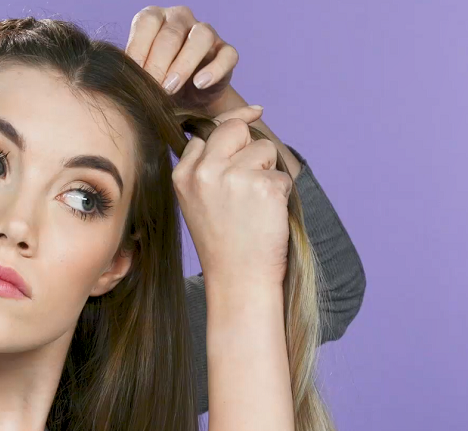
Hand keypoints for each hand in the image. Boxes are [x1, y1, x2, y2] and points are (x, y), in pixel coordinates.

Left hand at [125, 5, 237, 109]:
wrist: (188, 100)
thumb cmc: (158, 83)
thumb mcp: (142, 75)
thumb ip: (134, 70)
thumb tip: (121, 77)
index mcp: (156, 18)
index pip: (147, 22)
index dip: (139, 48)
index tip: (133, 75)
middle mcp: (181, 19)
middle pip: (172, 33)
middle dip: (159, 62)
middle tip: (152, 88)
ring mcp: (207, 33)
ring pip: (201, 37)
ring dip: (184, 63)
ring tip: (172, 87)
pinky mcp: (226, 52)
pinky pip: (226, 55)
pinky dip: (214, 69)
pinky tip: (200, 83)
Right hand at [172, 106, 293, 287]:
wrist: (239, 279)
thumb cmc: (223, 243)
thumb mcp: (198, 201)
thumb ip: (206, 167)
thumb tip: (238, 125)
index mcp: (184, 174)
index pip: (208, 132)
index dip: (232, 129)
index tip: (253, 114)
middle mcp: (205, 171)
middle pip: (235, 128)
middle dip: (251, 145)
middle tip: (254, 178)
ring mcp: (234, 177)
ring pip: (264, 149)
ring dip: (268, 173)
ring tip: (255, 207)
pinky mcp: (264, 187)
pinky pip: (283, 174)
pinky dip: (282, 194)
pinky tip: (267, 216)